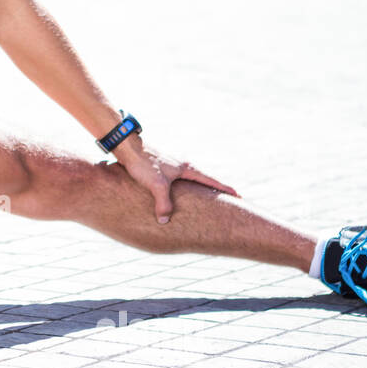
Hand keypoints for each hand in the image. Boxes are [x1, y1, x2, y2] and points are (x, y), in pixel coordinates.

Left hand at [112, 136, 239, 223]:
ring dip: (200, 190)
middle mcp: (183, 166)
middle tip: (228, 201)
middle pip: (205, 181)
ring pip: (191, 181)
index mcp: (187, 169)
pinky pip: (178, 182)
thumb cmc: (143, 163)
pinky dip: (185, 189)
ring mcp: (172, 166)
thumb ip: (163, 204)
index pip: (212, 181)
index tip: (239, 197)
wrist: (127, 147)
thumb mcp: (156, 185)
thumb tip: (165, 220)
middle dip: (215, 191)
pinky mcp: (161, 168)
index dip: (226, 190)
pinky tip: (180, 195)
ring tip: (207, 201)